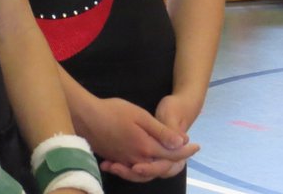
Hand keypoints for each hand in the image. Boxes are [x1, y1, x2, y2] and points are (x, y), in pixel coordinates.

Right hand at [80, 96, 196, 182]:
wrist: (86, 116)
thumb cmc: (114, 111)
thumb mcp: (141, 117)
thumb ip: (161, 131)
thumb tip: (181, 142)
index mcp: (146, 147)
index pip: (172, 154)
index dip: (186, 151)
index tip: (196, 146)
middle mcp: (136, 159)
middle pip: (160, 167)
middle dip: (174, 161)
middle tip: (184, 154)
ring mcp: (124, 161)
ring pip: (146, 172)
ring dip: (157, 168)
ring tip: (166, 161)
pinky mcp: (114, 160)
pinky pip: (131, 170)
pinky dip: (140, 168)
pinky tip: (141, 161)